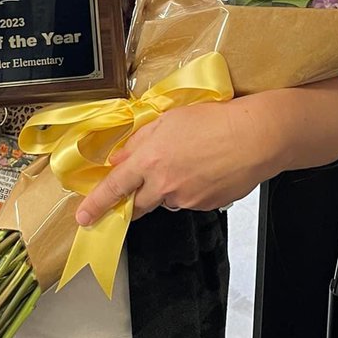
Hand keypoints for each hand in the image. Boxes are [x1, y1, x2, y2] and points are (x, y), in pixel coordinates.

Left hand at [74, 79, 337, 226]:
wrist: (255, 137)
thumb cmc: (213, 120)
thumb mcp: (168, 120)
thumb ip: (139, 141)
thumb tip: (120, 159)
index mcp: (149, 160)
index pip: (114, 188)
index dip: (96, 204)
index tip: (82, 217)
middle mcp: (163, 185)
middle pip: (137, 204)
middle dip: (133, 200)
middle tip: (137, 190)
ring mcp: (185, 199)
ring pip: (166, 199)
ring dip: (167, 188)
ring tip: (190, 162)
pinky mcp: (205, 206)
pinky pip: (188, 200)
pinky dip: (191, 189)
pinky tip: (206, 169)